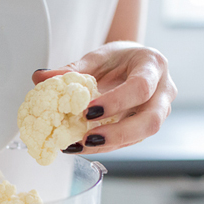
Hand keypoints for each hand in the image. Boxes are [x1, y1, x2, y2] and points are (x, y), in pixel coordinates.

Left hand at [32, 42, 176, 153]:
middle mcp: (163, 92)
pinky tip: (80, 146)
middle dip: (118, 134)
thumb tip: (40, 77)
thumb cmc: (119, 58)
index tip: (88, 111)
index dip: (116, 102)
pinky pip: (128, 141)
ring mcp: (158, 112)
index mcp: (153, 66)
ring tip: (78, 146)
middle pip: (151, 121)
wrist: (134, 62)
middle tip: (87, 139)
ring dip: (109, 145)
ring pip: (142, 136)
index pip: (141, 88)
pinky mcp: (145, 127)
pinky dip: (104, 146)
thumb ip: (72, 69)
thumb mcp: (98, 57)